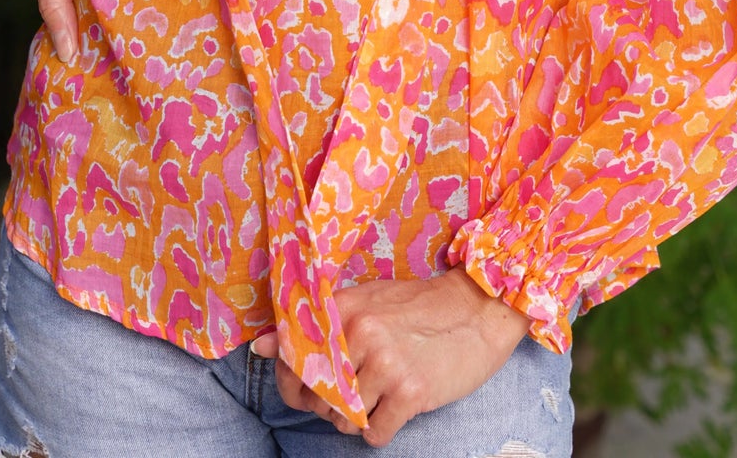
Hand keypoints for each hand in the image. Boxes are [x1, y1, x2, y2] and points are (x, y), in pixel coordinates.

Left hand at [253, 270, 529, 447]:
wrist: (476, 309)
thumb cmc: (418, 307)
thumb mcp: (366, 302)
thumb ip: (317, 323)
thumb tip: (260, 345)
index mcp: (346, 308)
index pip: (295, 358)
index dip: (292, 382)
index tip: (304, 388)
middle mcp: (361, 334)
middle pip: (318, 395)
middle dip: (329, 405)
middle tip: (355, 392)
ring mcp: (387, 363)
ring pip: (345, 417)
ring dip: (357, 418)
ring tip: (378, 397)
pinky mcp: (411, 391)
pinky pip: (374, 433)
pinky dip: (380, 430)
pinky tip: (394, 409)